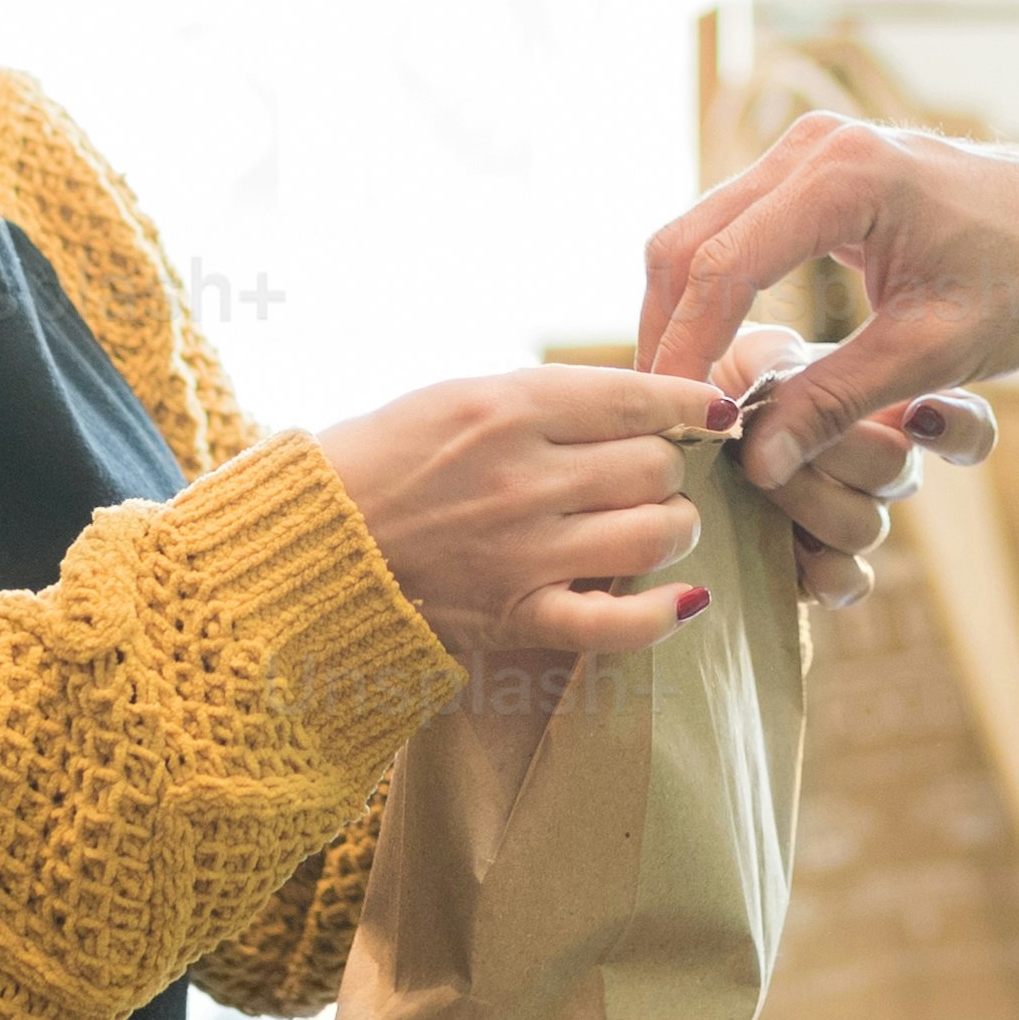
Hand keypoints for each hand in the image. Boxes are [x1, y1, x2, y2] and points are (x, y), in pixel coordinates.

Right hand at [304, 364, 729, 688]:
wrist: (309, 543)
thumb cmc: (384, 459)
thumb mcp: (460, 396)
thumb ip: (549, 399)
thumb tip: (646, 401)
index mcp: (508, 407)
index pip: (639, 398)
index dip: (690, 404)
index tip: (709, 413)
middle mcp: (525, 477)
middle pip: (657, 467)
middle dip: (667, 468)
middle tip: (648, 476)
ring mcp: (525, 552)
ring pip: (657, 534)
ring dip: (673, 529)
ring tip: (656, 526)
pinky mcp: (518, 616)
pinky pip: (621, 623)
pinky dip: (665, 612)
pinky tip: (685, 598)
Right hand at [635, 115, 1018, 484]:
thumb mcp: (937, 352)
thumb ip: (839, 402)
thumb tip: (754, 464)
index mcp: (845, 174)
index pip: (721, 268)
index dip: (685, 353)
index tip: (672, 429)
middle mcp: (812, 145)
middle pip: (686, 243)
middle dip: (665, 336)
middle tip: (656, 425)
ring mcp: (807, 150)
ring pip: (697, 235)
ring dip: (679, 317)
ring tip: (676, 404)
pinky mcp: (811, 171)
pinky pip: (731, 231)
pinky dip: (709, 296)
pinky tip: (712, 365)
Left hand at [709, 334, 991, 602]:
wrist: (686, 439)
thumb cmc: (731, 383)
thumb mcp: (758, 355)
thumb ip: (788, 362)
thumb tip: (794, 386)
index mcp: (888, 411)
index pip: (966, 429)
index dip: (959, 429)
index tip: (921, 414)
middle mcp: (883, 470)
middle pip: (898, 472)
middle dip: (836, 450)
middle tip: (780, 433)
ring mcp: (855, 519)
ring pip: (866, 526)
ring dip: (810, 500)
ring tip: (757, 477)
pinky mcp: (818, 567)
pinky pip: (848, 585)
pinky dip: (824, 571)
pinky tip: (788, 547)